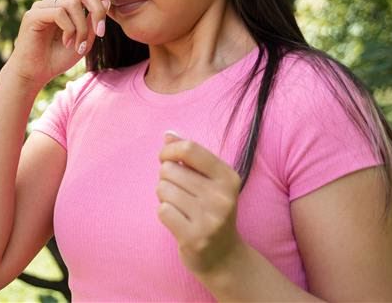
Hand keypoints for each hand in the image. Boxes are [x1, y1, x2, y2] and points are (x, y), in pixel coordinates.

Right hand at [4, 0, 128, 88]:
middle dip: (97, 9)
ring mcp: (42, 6)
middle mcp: (53, 1)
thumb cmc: (57, 59)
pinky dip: (69, 29)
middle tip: (101, 32)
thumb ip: (93, 22)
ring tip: (79, 45)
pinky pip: (59, 13)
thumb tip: (107, 0)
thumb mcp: (84, 41)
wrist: (35, 74)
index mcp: (65, 5)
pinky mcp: (33, 15)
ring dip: (81, 26)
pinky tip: (67, 43)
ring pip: (72, 3)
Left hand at [156, 131, 245, 278]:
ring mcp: (210, 218)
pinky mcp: (195, 237)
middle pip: (170, 169)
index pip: (190, 149)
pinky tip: (178, 221)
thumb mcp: (208, 181)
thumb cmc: (211, 211)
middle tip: (180, 193)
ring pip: (163, 189)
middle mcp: (222, 196)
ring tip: (180, 207)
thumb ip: (189, 156)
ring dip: (165, 197)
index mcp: (228, 177)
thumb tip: (168, 134)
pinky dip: (165, 213)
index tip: (165, 157)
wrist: (225, 256)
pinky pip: (163, 210)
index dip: (170, 149)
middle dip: (167, 178)